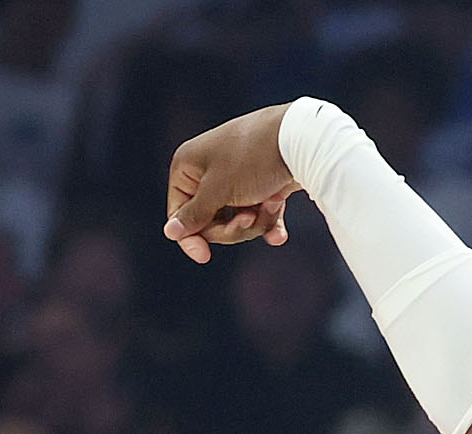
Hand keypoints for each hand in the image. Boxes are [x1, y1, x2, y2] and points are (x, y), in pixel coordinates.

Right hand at [162, 105, 298, 263]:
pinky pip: (259, 215)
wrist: (302, 139)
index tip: (205, 256)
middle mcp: (208, 171)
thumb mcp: (218, 191)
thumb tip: (170, 232)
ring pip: (237, 221)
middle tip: (250, 219)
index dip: (191, 236)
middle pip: (211, 221)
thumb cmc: (252, 160)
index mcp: (187, 166)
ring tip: (271, 204)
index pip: (180, 213)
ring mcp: (237, 178)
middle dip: (234, 228)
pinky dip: (269, 222)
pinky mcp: (262, 185)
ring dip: (256, 222)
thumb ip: (195, 215)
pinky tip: (280, 234)